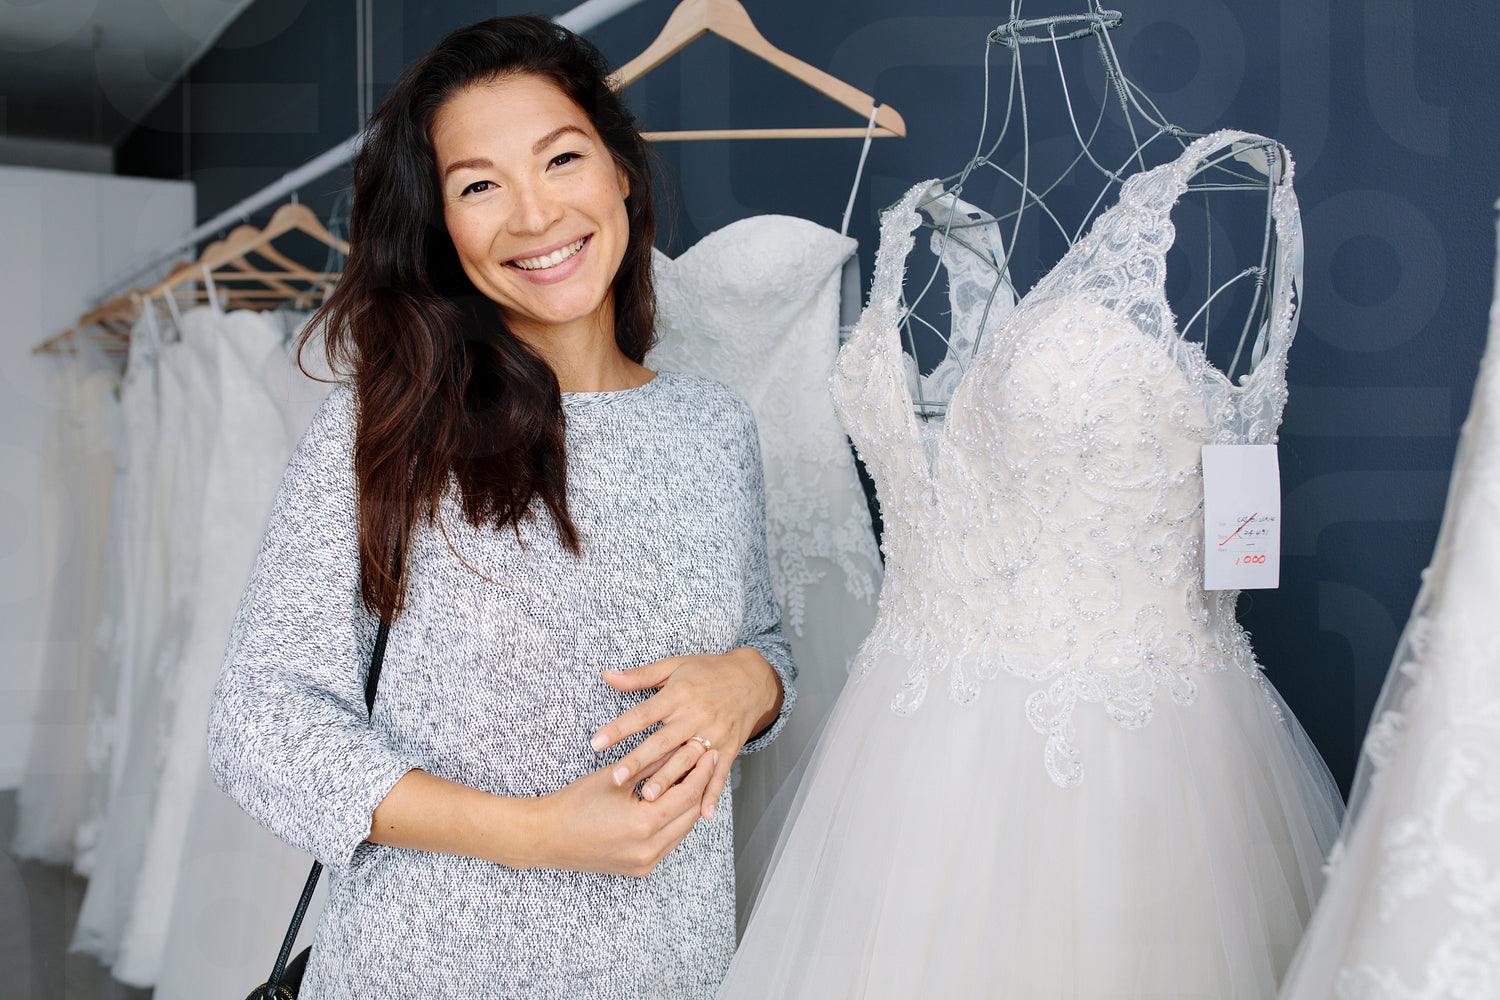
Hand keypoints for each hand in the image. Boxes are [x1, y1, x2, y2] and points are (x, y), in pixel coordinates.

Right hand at [532, 748, 718, 877]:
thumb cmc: (573, 804)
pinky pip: (669, 842)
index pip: (687, 795)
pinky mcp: (639, 868)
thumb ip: (651, 764)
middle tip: (706, 761)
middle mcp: (649, 850)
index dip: (701, 771)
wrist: (544, 837)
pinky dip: (675, 821)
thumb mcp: (616, 777)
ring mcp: (645, 863)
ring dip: (689, 804)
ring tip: (694, 777)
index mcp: (643, 825)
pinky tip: (674, 801)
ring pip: (682, 830)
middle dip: (700, 786)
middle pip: (690, 814)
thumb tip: (680, 747)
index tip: (709, 751)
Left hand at [589, 648, 781, 820]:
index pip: (643, 714)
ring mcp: (714, 734)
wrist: (754, 678)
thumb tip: (607, 676)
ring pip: (688, 760)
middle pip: (662, 741)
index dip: (619, 728)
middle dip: (639, 761)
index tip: (596, 742)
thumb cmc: (709, 670)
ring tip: (648, 796)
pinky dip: (713, 794)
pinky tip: (703, 813)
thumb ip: (640, 676)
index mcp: (678, 695)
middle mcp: (695, 716)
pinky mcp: (729, 748)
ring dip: (669, 779)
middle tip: (617, 778)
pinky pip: (720, 773)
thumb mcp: (674, 666)